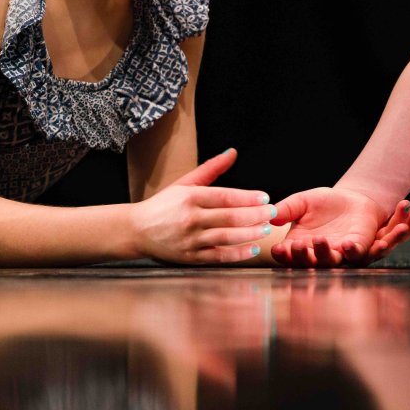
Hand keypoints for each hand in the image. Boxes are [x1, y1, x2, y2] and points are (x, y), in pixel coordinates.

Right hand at [130, 149, 276, 264]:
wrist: (137, 230)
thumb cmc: (163, 204)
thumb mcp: (185, 183)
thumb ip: (211, 169)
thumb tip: (232, 152)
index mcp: (189, 197)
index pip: (224, 196)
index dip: (247, 197)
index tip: (265, 197)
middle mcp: (190, 218)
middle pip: (229, 217)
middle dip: (254, 215)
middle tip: (273, 213)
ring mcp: (190, 240)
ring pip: (226, 237)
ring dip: (249, 234)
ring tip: (266, 230)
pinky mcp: (190, 257)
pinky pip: (218, 256)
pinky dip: (236, 254)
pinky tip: (252, 249)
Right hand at [269, 187, 409, 267]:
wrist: (352, 198)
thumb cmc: (323, 203)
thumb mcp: (301, 202)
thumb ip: (286, 209)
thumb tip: (270, 215)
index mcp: (301, 246)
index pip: (289, 256)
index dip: (284, 255)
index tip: (280, 248)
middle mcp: (320, 255)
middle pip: (310, 262)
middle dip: (305, 256)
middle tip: (300, 244)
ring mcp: (340, 254)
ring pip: (333, 260)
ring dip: (327, 253)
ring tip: (320, 240)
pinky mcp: (361, 247)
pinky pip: (359, 253)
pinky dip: (355, 250)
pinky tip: (349, 244)